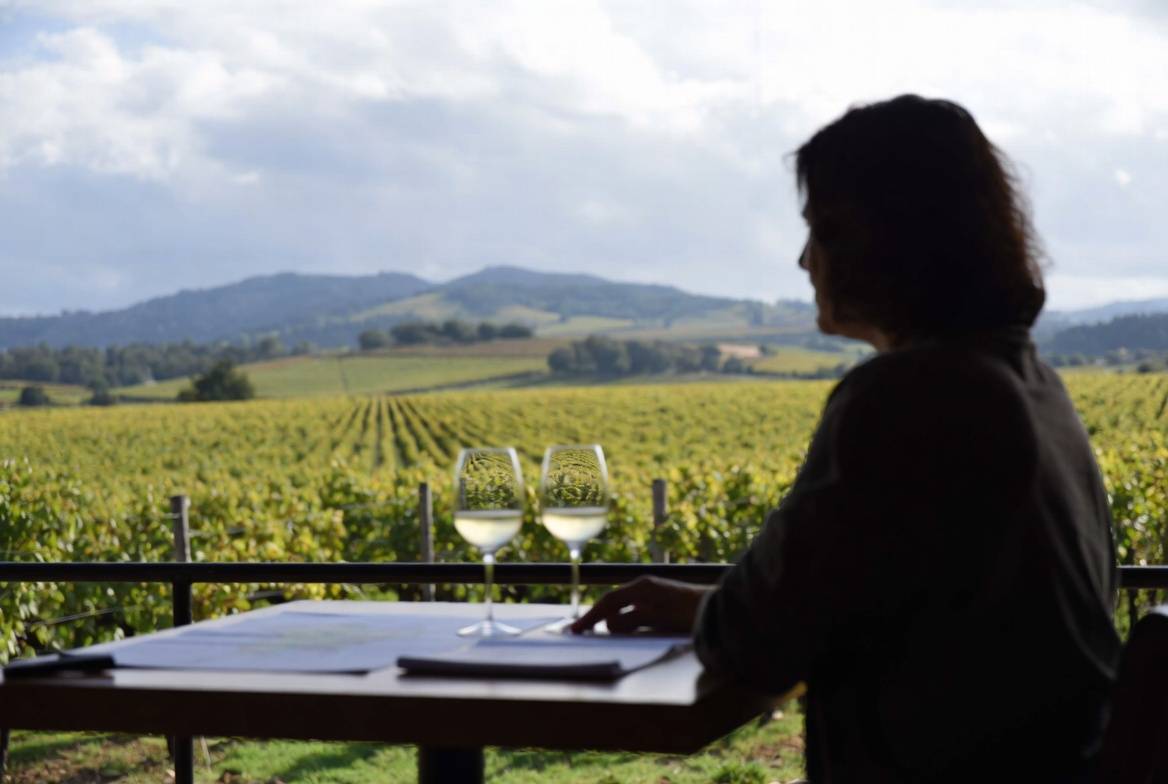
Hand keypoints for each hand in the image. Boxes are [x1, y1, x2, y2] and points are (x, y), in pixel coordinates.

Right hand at [570, 576, 712, 634]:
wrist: (720, 609)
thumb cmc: (691, 613)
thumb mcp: (658, 617)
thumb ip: (632, 619)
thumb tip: (609, 624)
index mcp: (642, 587)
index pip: (609, 602)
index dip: (591, 616)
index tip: (576, 630)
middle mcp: (645, 588)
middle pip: (614, 603)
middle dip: (597, 617)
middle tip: (580, 633)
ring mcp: (653, 596)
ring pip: (624, 609)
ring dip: (612, 621)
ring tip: (596, 634)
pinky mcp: (660, 606)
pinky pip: (635, 614)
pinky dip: (625, 622)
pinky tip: (623, 632)